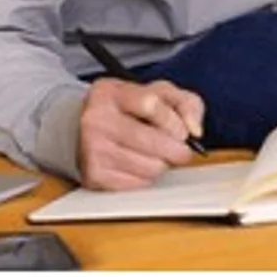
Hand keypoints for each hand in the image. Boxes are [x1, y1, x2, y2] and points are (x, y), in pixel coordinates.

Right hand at [78, 78, 205, 190]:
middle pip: (154, 142)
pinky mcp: (95, 175)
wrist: (82, 131)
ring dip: (161, 164)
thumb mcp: (154, 93)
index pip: (151, 104)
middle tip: (178, 149)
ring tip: (154, 155)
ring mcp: (93, 148)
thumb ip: (184, 103)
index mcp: (110, 92)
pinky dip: (146, 177)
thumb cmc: (126, 111)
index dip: (174, 121)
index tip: (182, 131)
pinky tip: (139, 165)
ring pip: (151, 167)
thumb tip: (195, 130)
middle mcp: (96, 119)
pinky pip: (140, 184)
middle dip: (176, 150)